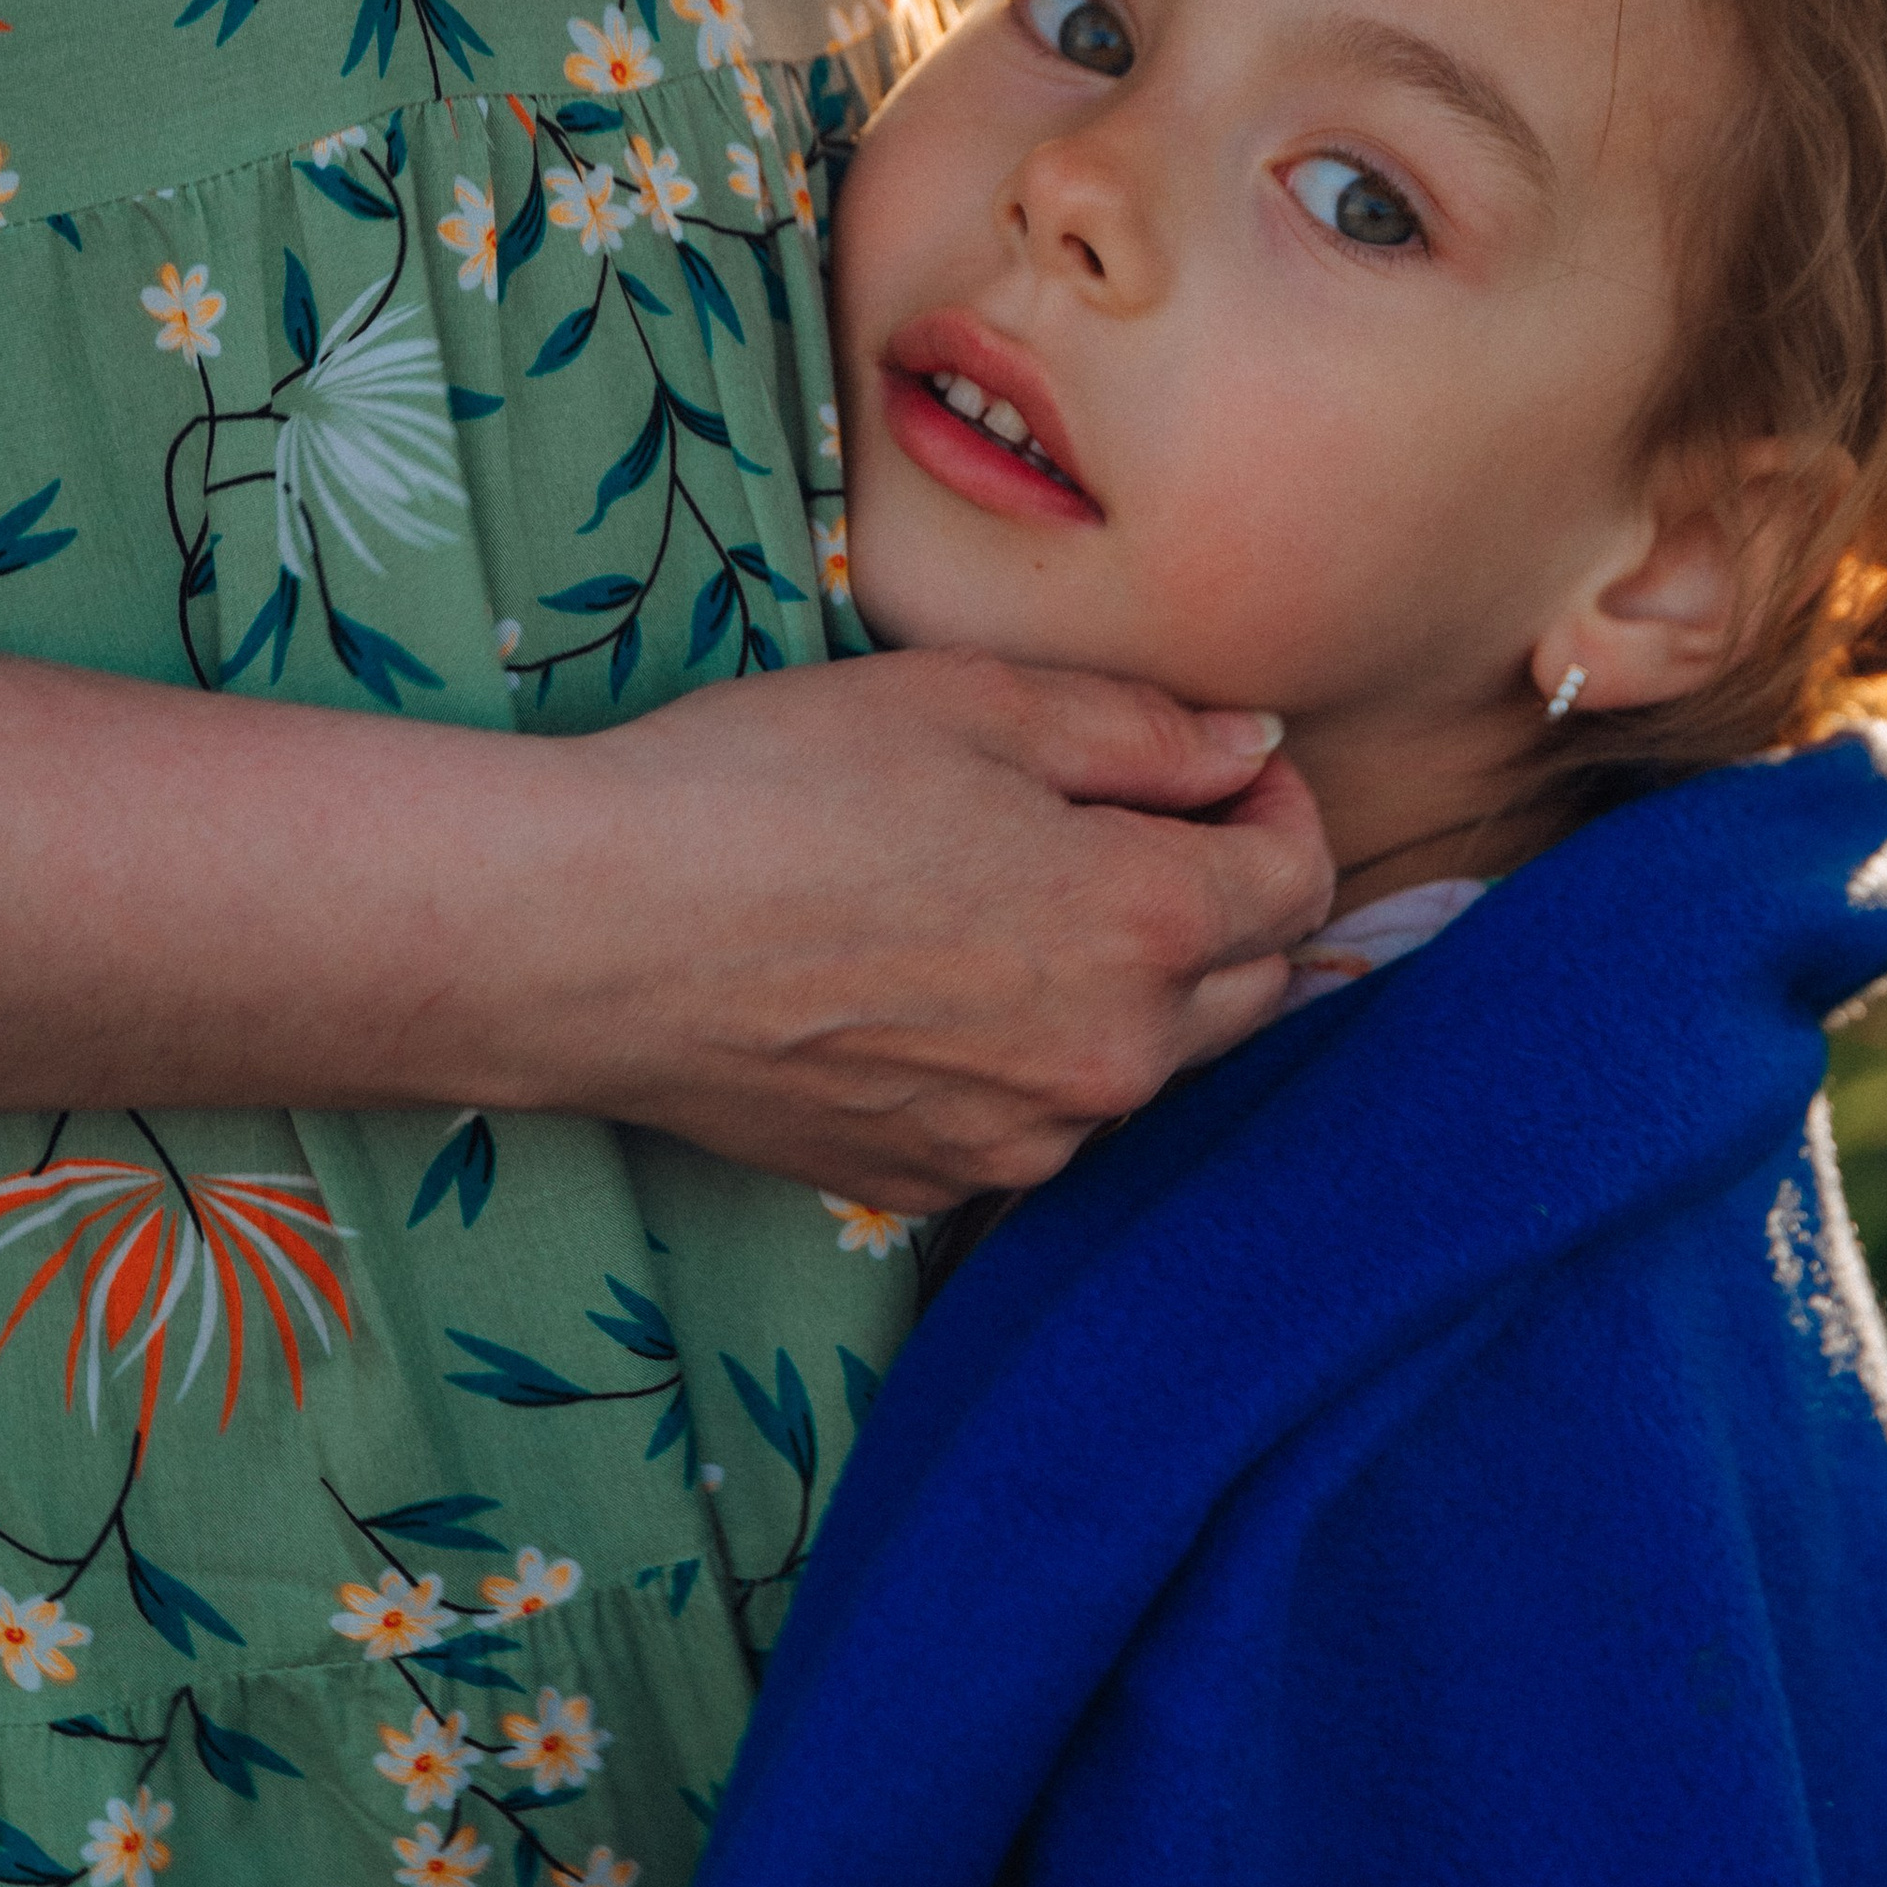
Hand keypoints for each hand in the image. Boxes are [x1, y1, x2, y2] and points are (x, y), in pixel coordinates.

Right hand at [0, 649, 1331, 1212]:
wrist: (587, 935)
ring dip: (1126, 987)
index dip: (1274, 803)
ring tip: (1013, 897)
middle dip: (1223, 901)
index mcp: (1145, 926)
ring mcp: (1020, 1140)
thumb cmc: (772, 788)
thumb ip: (1142, 730)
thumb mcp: (974, 704)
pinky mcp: (929, 1183)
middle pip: (1250, 985)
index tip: (1219, 761)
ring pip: (1140, 1062)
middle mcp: (1109, 1061)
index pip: (1300, 878)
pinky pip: (1031, 1119)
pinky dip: (1024, 1057)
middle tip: (1130, 821)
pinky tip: (934, 984)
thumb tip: (1247, 751)